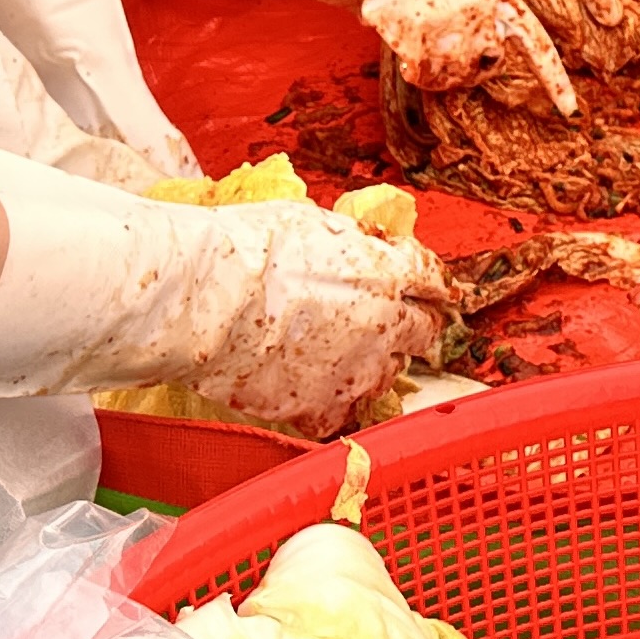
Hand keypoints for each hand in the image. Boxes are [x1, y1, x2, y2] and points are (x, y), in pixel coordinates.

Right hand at [175, 199, 455, 435]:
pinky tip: (313, 390)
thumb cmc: (246, 250)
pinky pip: (340, 416)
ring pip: (388, 378)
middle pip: (424, 333)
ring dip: (376, 365)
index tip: (431, 289)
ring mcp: (353, 371)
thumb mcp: (313, 222)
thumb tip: (361, 248)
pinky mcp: (316, 407)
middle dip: (414, 327)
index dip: (433, 285)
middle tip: (397, 324)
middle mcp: (383, 325)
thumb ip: (351, 244)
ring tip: (347, 355)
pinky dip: (331, 405)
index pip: (433, 281)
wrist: (206, 299)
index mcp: (386, 273)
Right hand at [358, 0, 578, 117]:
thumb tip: (492, 57)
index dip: (555, 81)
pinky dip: (415, 69)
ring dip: (438, 65)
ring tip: (424, 30)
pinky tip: (408, 41)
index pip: (537, 46)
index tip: (570, 110)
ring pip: (456, 78)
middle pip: (489, 67)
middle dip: (471, 62)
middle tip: (445, 35)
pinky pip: (427, 79)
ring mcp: (455, 36)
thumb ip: (490, 18)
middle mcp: (484, 18)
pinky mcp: (426, 49)